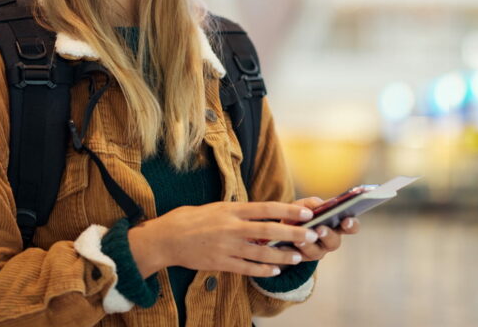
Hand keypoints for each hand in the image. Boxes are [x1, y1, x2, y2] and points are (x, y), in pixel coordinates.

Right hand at [127, 201, 320, 277]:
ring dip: (282, 256)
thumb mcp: (216, 207)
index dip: (288, 210)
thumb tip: (263, 213)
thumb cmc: (191, 219)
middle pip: (268, 231)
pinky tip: (275, 270)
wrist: (166, 238)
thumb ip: (239, 211)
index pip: (266, 208)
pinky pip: (246, 268)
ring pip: (261, 253)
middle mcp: (231, 227)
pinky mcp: (220, 263)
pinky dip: (262, 270)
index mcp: (231, 209)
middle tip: (312, 235)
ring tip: (298, 257)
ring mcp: (226, 247)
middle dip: (292, 233)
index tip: (306, 212)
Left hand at [288, 197, 360, 262]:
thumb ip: (314, 203)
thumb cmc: (299, 213)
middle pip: (335, 242)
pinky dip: (293, 251)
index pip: (351, 226)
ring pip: (317, 253)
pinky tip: (288, 245)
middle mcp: (330, 240)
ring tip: (299, 239)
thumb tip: (322, 205)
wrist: (281, 227)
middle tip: (320, 229)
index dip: (352, 225)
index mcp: (336, 224)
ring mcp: (317, 251)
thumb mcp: (305, 204)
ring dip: (309, 245)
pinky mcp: (302, 258)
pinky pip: (300, 258)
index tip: (346, 220)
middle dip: (327, 235)